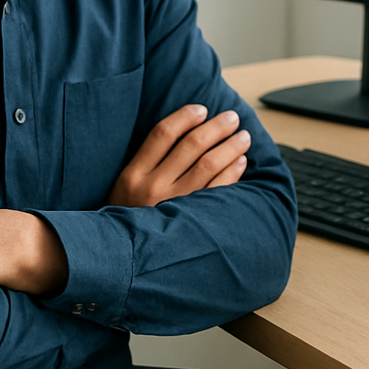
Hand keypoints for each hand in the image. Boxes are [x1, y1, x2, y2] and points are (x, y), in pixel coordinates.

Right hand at [107, 104, 250, 206]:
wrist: (125, 258)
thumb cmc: (129, 216)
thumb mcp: (125, 187)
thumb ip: (146, 163)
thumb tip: (184, 132)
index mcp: (133, 174)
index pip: (163, 133)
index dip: (185, 116)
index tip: (202, 109)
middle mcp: (153, 187)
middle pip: (191, 145)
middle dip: (216, 127)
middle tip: (232, 117)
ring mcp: (174, 204)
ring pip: (208, 164)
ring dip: (230, 146)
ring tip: (243, 137)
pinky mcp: (192, 220)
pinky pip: (218, 189)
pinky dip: (232, 171)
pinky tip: (240, 161)